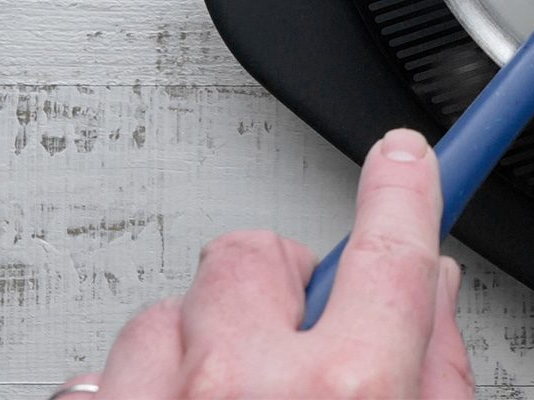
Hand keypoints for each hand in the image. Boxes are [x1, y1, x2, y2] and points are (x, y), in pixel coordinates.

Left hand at [59, 128, 474, 398]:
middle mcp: (247, 388)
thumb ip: (435, 374)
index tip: (404, 157)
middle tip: (295, 348)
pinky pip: (99, 377)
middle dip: (278, 291)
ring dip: (200, 350)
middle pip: (253, 256)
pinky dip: (136, 397)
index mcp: (352, 391)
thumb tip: (432, 298)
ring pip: (168, 313)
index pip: (389, 245)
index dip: (403, 186)